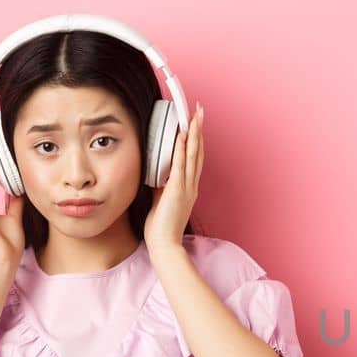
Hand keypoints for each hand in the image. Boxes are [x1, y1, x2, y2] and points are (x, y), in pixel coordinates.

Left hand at [144, 102, 203, 254]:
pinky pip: (181, 165)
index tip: (194, 123)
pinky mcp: (178, 190)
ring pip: (193, 155)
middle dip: (198, 130)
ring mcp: (186, 187)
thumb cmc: (161, 227)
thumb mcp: (161, 201)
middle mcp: (191, 185)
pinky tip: (181, 135)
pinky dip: (183, 149)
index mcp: (188, 187)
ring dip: (194, 134)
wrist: (164, 244)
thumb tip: (157, 173)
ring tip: (194, 116)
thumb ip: (162, 186)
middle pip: (198, 152)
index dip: (195, 139)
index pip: (194, 158)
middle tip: (199, 111)